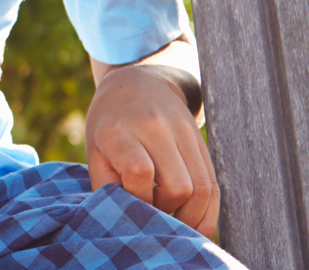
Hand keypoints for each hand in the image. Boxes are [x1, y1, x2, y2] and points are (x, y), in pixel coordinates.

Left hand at [83, 65, 217, 236]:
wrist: (138, 84)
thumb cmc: (109, 125)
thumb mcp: (94, 151)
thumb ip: (106, 187)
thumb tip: (126, 225)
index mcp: (121, 130)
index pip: (140, 172)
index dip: (139, 199)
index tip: (131, 207)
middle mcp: (156, 128)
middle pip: (178, 186)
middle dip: (167, 211)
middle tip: (152, 215)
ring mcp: (183, 133)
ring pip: (202, 189)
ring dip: (190, 217)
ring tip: (173, 223)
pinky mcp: (202, 143)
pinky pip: (214, 186)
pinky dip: (207, 212)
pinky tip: (194, 223)